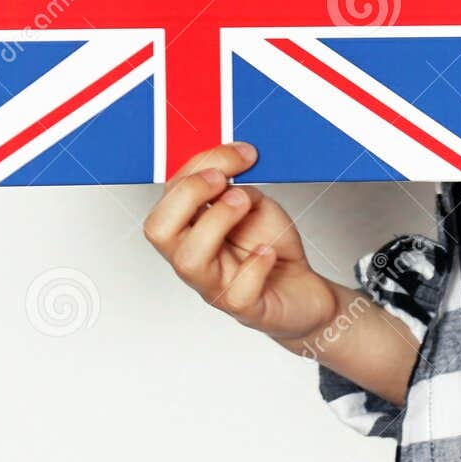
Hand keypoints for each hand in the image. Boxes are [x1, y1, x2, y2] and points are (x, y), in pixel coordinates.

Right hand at [142, 143, 340, 343]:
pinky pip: (237, 293)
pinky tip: (267, 251)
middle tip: (227, 181)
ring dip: (217, 221)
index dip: (198, 165)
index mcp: (191, 229)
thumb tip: (225, 174)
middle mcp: (195, 258)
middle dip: (190, 193)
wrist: (301, 288)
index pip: (169, 195)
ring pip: (189, 261)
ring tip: (246, 205)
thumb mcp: (253, 205)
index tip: (238, 153)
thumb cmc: (270, 245)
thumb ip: (234, 189)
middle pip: (159, 229)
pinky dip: (255, 265)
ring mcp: (216, 286)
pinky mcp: (245, 308)